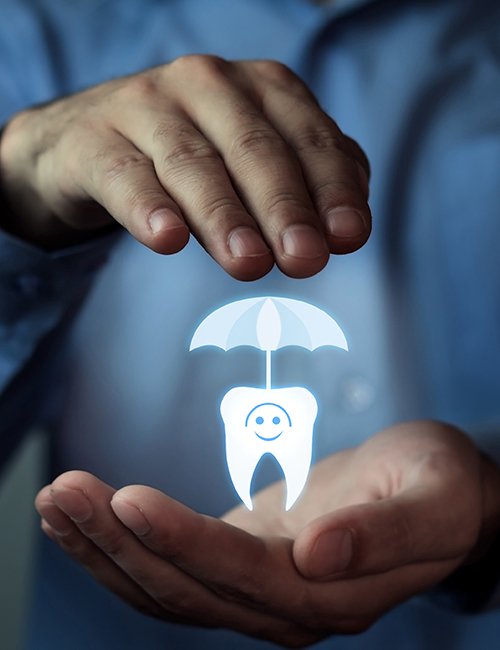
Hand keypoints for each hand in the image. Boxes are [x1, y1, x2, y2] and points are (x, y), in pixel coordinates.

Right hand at [0, 56, 370, 278]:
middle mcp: (207, 84)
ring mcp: (145, 106)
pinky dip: (148, 206)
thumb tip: (349, 227)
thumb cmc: (193, 155)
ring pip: (193, 164)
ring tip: (248, 262)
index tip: (347, 237)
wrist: (92, 140)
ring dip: (224, 216)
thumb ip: (307, 183)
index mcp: (260, 88)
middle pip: (254, 149)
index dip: (333, 189)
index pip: (309, 139)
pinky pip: (124, 174)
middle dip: (284, 207)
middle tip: (304, 259)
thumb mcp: (254, 162)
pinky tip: (166, 239)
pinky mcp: (94, 139)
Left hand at [36, 421, 499, 646]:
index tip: (126, 498)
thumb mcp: (433, 498)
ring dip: (104, 546)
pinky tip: (86, 517)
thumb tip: (319, 555)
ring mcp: (256, 592)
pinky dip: (122, 545)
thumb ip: (383, 534)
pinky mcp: (241, 565)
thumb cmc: (441, 487)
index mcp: (330, 599)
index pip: (239, 576)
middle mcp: (284, 609)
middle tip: (64, 490)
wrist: (437, 495)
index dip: (181, 542)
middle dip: (118, 542)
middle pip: (185, 588)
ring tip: (56, 499)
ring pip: (164, 586)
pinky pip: (171, 567)